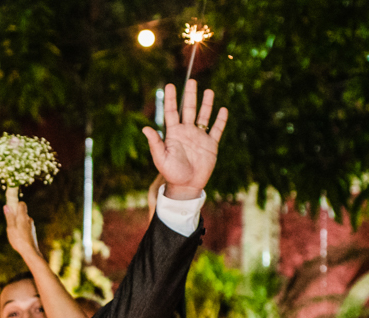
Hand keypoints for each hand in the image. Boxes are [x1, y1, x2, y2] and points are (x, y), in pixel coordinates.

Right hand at [3, 201, 41, 258]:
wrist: (30, 251)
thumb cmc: (19, 239)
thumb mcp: (10, 228)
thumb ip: (9, 217)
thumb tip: (6, 206)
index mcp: (23, 216)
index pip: (21, 204)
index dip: (15, 204)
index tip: (10, 209)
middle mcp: (29, 219)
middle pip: (22, 212)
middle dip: (15, 215)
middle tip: (9, 224)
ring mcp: (31, 225)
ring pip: (23, 220)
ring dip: (18, 223)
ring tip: (14, 233)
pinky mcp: (32, 231)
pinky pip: (25, 226)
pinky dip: (21, 228)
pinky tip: (18, 236)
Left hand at [141, 81, 227, 199]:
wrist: (186, 186)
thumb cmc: (171, 173)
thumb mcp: (161, 158)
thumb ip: (155, 143)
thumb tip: (145, 128)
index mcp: (173, 134)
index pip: (171, 112)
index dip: (170, 99)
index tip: (169, 85)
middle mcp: (186, 132)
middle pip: (188, 109)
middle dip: (190, 95)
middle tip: (191, 81)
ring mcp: (199, 137)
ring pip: (203, 116)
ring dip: (206, 104)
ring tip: (208, 91)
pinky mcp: (211, 144)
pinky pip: (217, 130)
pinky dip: (220, 120)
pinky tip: (223, 110)